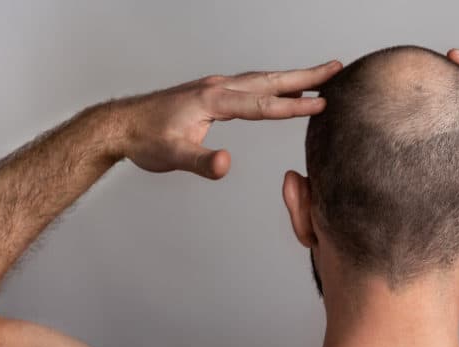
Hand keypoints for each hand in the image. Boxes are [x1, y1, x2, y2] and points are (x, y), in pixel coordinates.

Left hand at [115, 60, 342, 179]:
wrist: (121, 125)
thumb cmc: (145, 140)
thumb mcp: (172, 156)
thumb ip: (201, 162)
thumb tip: (227, 164)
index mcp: (214, 100)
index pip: (263, 105)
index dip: (294, 105)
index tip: (324, 103)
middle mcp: (219, 87)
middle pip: (270, 81)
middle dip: (306, 75)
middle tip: (337, 69)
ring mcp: (216, 87)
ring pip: (262, 80)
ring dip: (293, 77)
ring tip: (320, 77)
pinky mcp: (213, 93)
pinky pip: (252, 85)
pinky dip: (273, 84)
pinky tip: (281, 88)